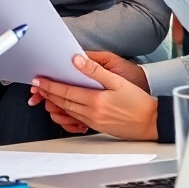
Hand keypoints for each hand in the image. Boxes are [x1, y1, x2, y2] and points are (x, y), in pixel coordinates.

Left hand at [29, 53, 158, 140]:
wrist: (151, 122)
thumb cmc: (138, 102)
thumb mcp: (118, 81)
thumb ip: (96, 70)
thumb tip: (77, 61)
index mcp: (96, 100)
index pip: (66, 91)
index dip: (50, 85)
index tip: (39, 80)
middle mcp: (92, 113)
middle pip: (63, 102)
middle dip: (48, 93)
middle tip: (37, 86)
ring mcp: (94, 122)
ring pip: (68, 111)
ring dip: (55, 103)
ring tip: (46, 94)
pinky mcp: (97, 127)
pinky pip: (76, 119)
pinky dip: (66, 112)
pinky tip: (64, 107)